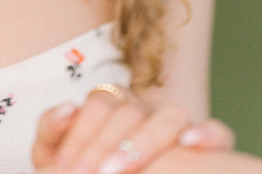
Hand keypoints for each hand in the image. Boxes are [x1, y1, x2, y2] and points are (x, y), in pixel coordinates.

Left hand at [32, 84, 233, 173]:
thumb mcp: (55, 157)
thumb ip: (52, 131)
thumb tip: (68, 107)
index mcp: (110, 103)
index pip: (99, 104)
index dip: (82, 136)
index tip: (70, 171)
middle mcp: (144, 108)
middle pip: (130, 112)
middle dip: (106, 147)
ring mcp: (175, 124)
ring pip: (170, 116)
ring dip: (145, 143)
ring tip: (118, 170)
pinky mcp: (205, 144)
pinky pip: (218, 132)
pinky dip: (207, 133)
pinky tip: (190, 145)